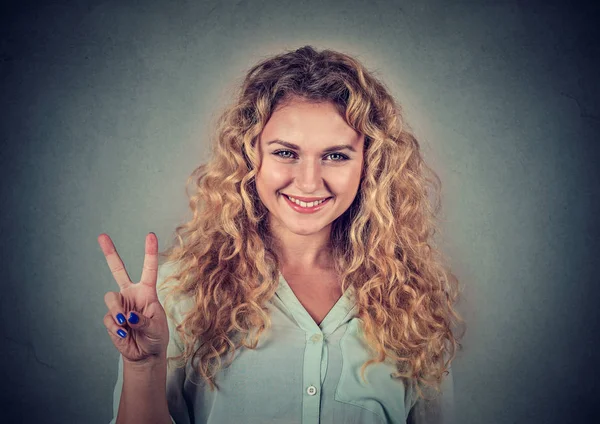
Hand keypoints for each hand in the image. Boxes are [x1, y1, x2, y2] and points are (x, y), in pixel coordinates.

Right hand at [98, 233, 168, 364]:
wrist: (145, 354)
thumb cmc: (155, 337)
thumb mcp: (156, 327)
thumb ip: (143, 320)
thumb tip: (128, 316)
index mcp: (147, 291)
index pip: (149, 269)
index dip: (149, 251)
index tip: (150, 235)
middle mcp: (131, 294)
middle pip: (118, 270)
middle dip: (109, 252)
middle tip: (102, 235)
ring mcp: (120, 305)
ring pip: (110, 298)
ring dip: (117, 311)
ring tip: (126, 324)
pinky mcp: (111, 318)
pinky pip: (109, 319)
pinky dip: (116, 328)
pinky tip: (124, 334)